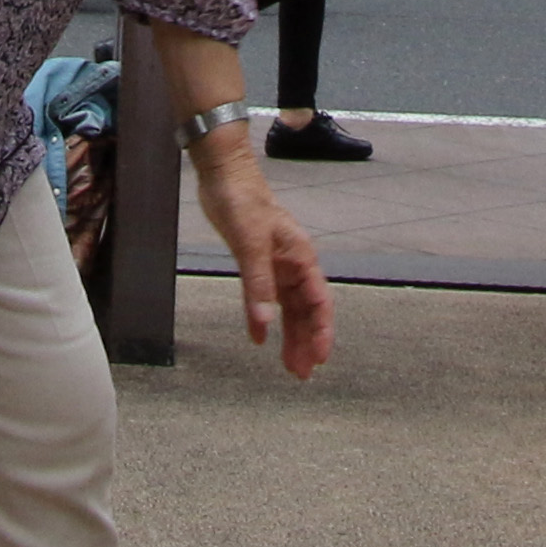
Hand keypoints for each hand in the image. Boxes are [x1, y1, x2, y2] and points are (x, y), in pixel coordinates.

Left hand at [191, 152, 332, 378]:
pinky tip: (259, 338)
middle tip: (302, 374)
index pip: (319, 302)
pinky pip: (265, 297)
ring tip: (289, 364)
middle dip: (306, 341)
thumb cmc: (242, 200)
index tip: (321, 358)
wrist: (223, 173)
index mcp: (301, 258)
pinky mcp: (257, 262)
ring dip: (289, 335)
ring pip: (288, 307)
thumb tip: (264, 324)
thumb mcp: (250, 245)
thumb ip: (257, 285)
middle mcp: (293, 264)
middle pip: (306, 310)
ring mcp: (276, 264)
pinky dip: (263, 317)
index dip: (322, 331)